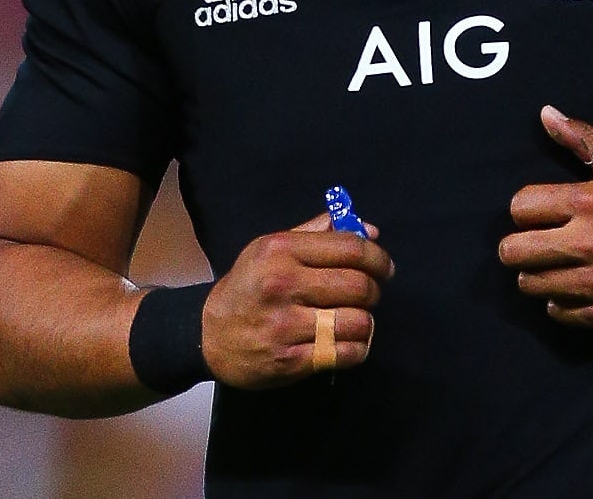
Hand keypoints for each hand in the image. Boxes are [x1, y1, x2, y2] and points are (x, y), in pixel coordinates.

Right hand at [202, 212, 393, 388]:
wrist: (209, 336)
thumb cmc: (249, 286)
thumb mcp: (272, 248)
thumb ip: (319, 234)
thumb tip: (368, 231)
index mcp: (282, 250)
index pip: (350, 248)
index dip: (377, 257)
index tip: (383, 267)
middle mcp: (283, 285)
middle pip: (358, 286)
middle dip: (374, 290)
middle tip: (369, 294)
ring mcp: (285, 325)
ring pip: (357, 322)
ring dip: (365, 322)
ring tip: (354, 319)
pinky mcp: (290, 361)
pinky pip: (345, 353)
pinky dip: (356, 348)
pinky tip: (347, 342)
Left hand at [498, 106, 592, 329]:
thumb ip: (583, 138)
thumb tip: (545, 114)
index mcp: (589, 203)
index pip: (520, 207)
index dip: (525, 209)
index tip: (540, 213)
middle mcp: (589, 244)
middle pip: (512, 251)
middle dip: (517, 246)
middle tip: (534, 244)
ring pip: (529, 284)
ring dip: (537, 275)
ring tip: (554, 266)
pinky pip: (555, 312)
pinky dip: (559, 302)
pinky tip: (574, 287)